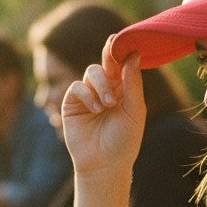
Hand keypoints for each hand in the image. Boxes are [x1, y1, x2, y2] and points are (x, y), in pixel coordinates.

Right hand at [61, 44, 144, 178]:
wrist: (105, 165)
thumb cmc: (124, 140)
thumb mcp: (134, 110)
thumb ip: (132, 83)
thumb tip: (134, 54)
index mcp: (124, 89)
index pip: (122, 64)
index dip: (123, 51)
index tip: (126, 40)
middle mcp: (106, 89)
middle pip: (106, 62)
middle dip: (109, 54)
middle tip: (113, 47)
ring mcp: (88, 95)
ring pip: (91, 72)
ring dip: (100, 84)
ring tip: (108, 103)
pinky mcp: (72, 104)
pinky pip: (77, 87)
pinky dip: (87, 94)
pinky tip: (95, 108)